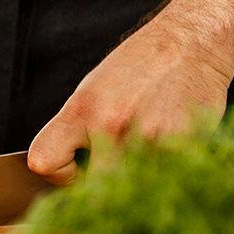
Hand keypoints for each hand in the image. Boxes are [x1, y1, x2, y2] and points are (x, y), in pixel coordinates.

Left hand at [28, 23, 233, 184]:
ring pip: (131, 191)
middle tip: (117, 171)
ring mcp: (145, 139)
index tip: (78, 168)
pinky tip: (170, 151)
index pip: (43, 162)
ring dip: (137, 185)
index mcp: (81, 110)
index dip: (59, 174)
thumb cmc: (141, 65)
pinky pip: (165, 182)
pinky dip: (167, 176)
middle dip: (103, 189)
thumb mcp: (93, 90)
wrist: (190, 42)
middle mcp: (108, 125)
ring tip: (146, 157)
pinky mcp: (181, 146)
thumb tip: (71, 171)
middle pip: (92, 190)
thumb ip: (78, 130)